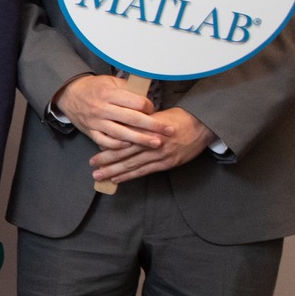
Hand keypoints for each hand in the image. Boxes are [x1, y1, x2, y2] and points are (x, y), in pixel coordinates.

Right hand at [54, 73, 171, 151]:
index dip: (149, 107)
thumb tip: (148, 98)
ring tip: (156, 144)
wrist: (70, 94)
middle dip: (153, 126)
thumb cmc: (95, 87)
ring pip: (121, 133)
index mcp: (109, 94)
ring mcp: (96, 122)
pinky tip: (130, 147)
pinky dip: (118, 146)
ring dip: (140, 140)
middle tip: (169, 131)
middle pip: (132, 119)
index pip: (136, 103)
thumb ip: (129, 90)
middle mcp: (103, 108)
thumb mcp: (111, 81)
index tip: (153, 109)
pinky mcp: (91, 131)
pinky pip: (106, 142)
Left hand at [88, 107, 214, 183]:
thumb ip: (139, 124)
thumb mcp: (156, 116)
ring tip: (101, 176)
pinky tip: (119, 179)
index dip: (108, 148)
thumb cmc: (177, 119)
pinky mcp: (168, 163)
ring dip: (115, 171)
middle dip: (107, 161)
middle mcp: (152, 142)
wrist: (201, 126)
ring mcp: (160, 154)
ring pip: (133, 164)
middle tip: (93, 167)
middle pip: (125, 153)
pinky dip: (131, 175)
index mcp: (147, 129)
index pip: (123, 140)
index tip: (95, 153)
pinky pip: (145, 171)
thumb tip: (119, 130)